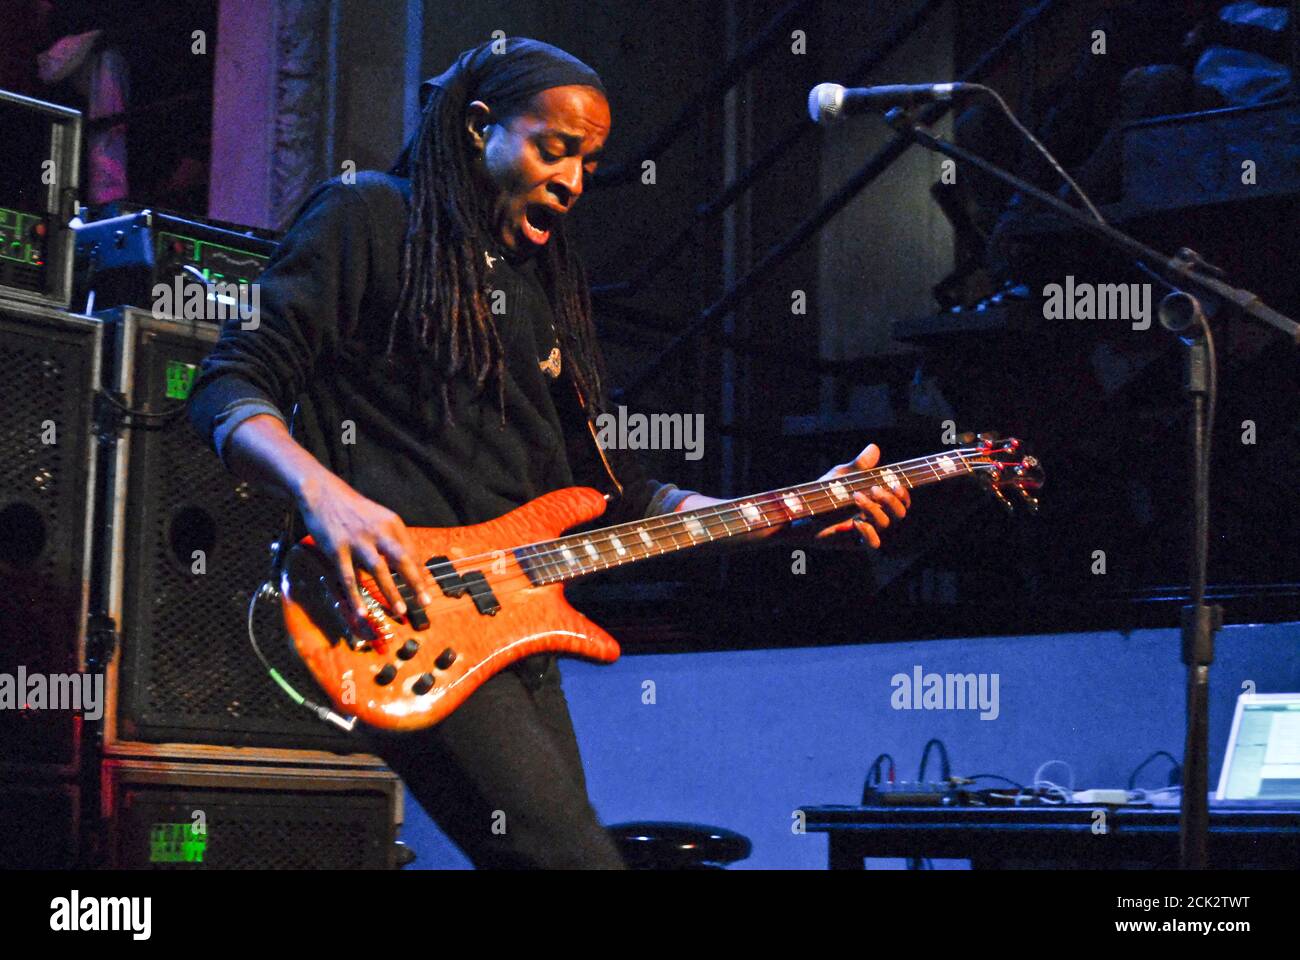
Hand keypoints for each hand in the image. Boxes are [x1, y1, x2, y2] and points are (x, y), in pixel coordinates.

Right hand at [295, 472, 438, 623]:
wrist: (322, 493)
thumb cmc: (353, 510)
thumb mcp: (379, 518)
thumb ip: (392, 539)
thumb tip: (409, 563)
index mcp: (392, 523)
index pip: (411, 552)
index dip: (419, 573)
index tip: (424, 591)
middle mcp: (378, 531)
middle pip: (401, 560)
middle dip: (415, 583)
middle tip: (425, 604)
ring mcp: (357, 541)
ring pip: (378, 570)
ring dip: (391, 592)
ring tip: (401, 611)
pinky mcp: (337, 549)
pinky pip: (349, 577)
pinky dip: (356, 596)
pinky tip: (362, 612)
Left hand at [809, 442, 909, 548]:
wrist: (802, 512)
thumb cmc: (824, 494)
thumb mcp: (841, 476)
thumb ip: (858, 465)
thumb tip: (874, 448)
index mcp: (876, 501)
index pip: (901, 501)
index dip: (904, 494)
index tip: (895, 484)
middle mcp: (875, 516)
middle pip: (900, 513)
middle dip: (891, 500)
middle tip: (874, 489)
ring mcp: (866, 530)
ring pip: (886, 524)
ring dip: (874, 509)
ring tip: (856, 496)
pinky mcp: (855, 541)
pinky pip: (873, 543)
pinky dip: (869, 532)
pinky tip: (855, 522)